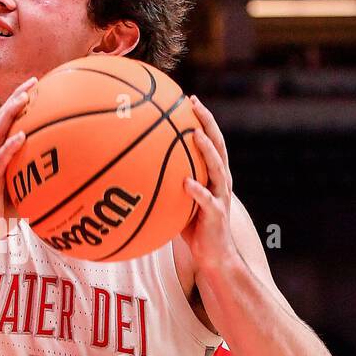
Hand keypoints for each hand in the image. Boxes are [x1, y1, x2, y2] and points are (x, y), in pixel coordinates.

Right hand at [0, 78, 35, 251]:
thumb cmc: (1, 215)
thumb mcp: (23, 193)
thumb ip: (39, 181)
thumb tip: (68, 176)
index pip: (8, 122)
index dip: (19, 103)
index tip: (36, 87)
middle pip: (2, 119)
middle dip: (17, 97)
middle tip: (33, 81)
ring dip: (11, 114)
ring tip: (24, 98)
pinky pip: (1, 160)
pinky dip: (11, 147)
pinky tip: (22, 137)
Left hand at [182, 97, 240, 274]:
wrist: (213, 257)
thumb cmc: (192, 228)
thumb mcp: (178, 200)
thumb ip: (166, 182)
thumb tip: (135, 169)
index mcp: (213, 175)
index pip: (211, 141)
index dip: (203, 120)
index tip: (189, 99)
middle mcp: (221, 181)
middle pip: (218, 146)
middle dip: (208, 123)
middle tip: (194, 104)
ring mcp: (220, 197)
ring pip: (218, 169)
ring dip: (207, 151)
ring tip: (195, 135)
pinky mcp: (216, 215)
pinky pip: (207, 201)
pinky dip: (197, 191)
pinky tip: (186, 183)